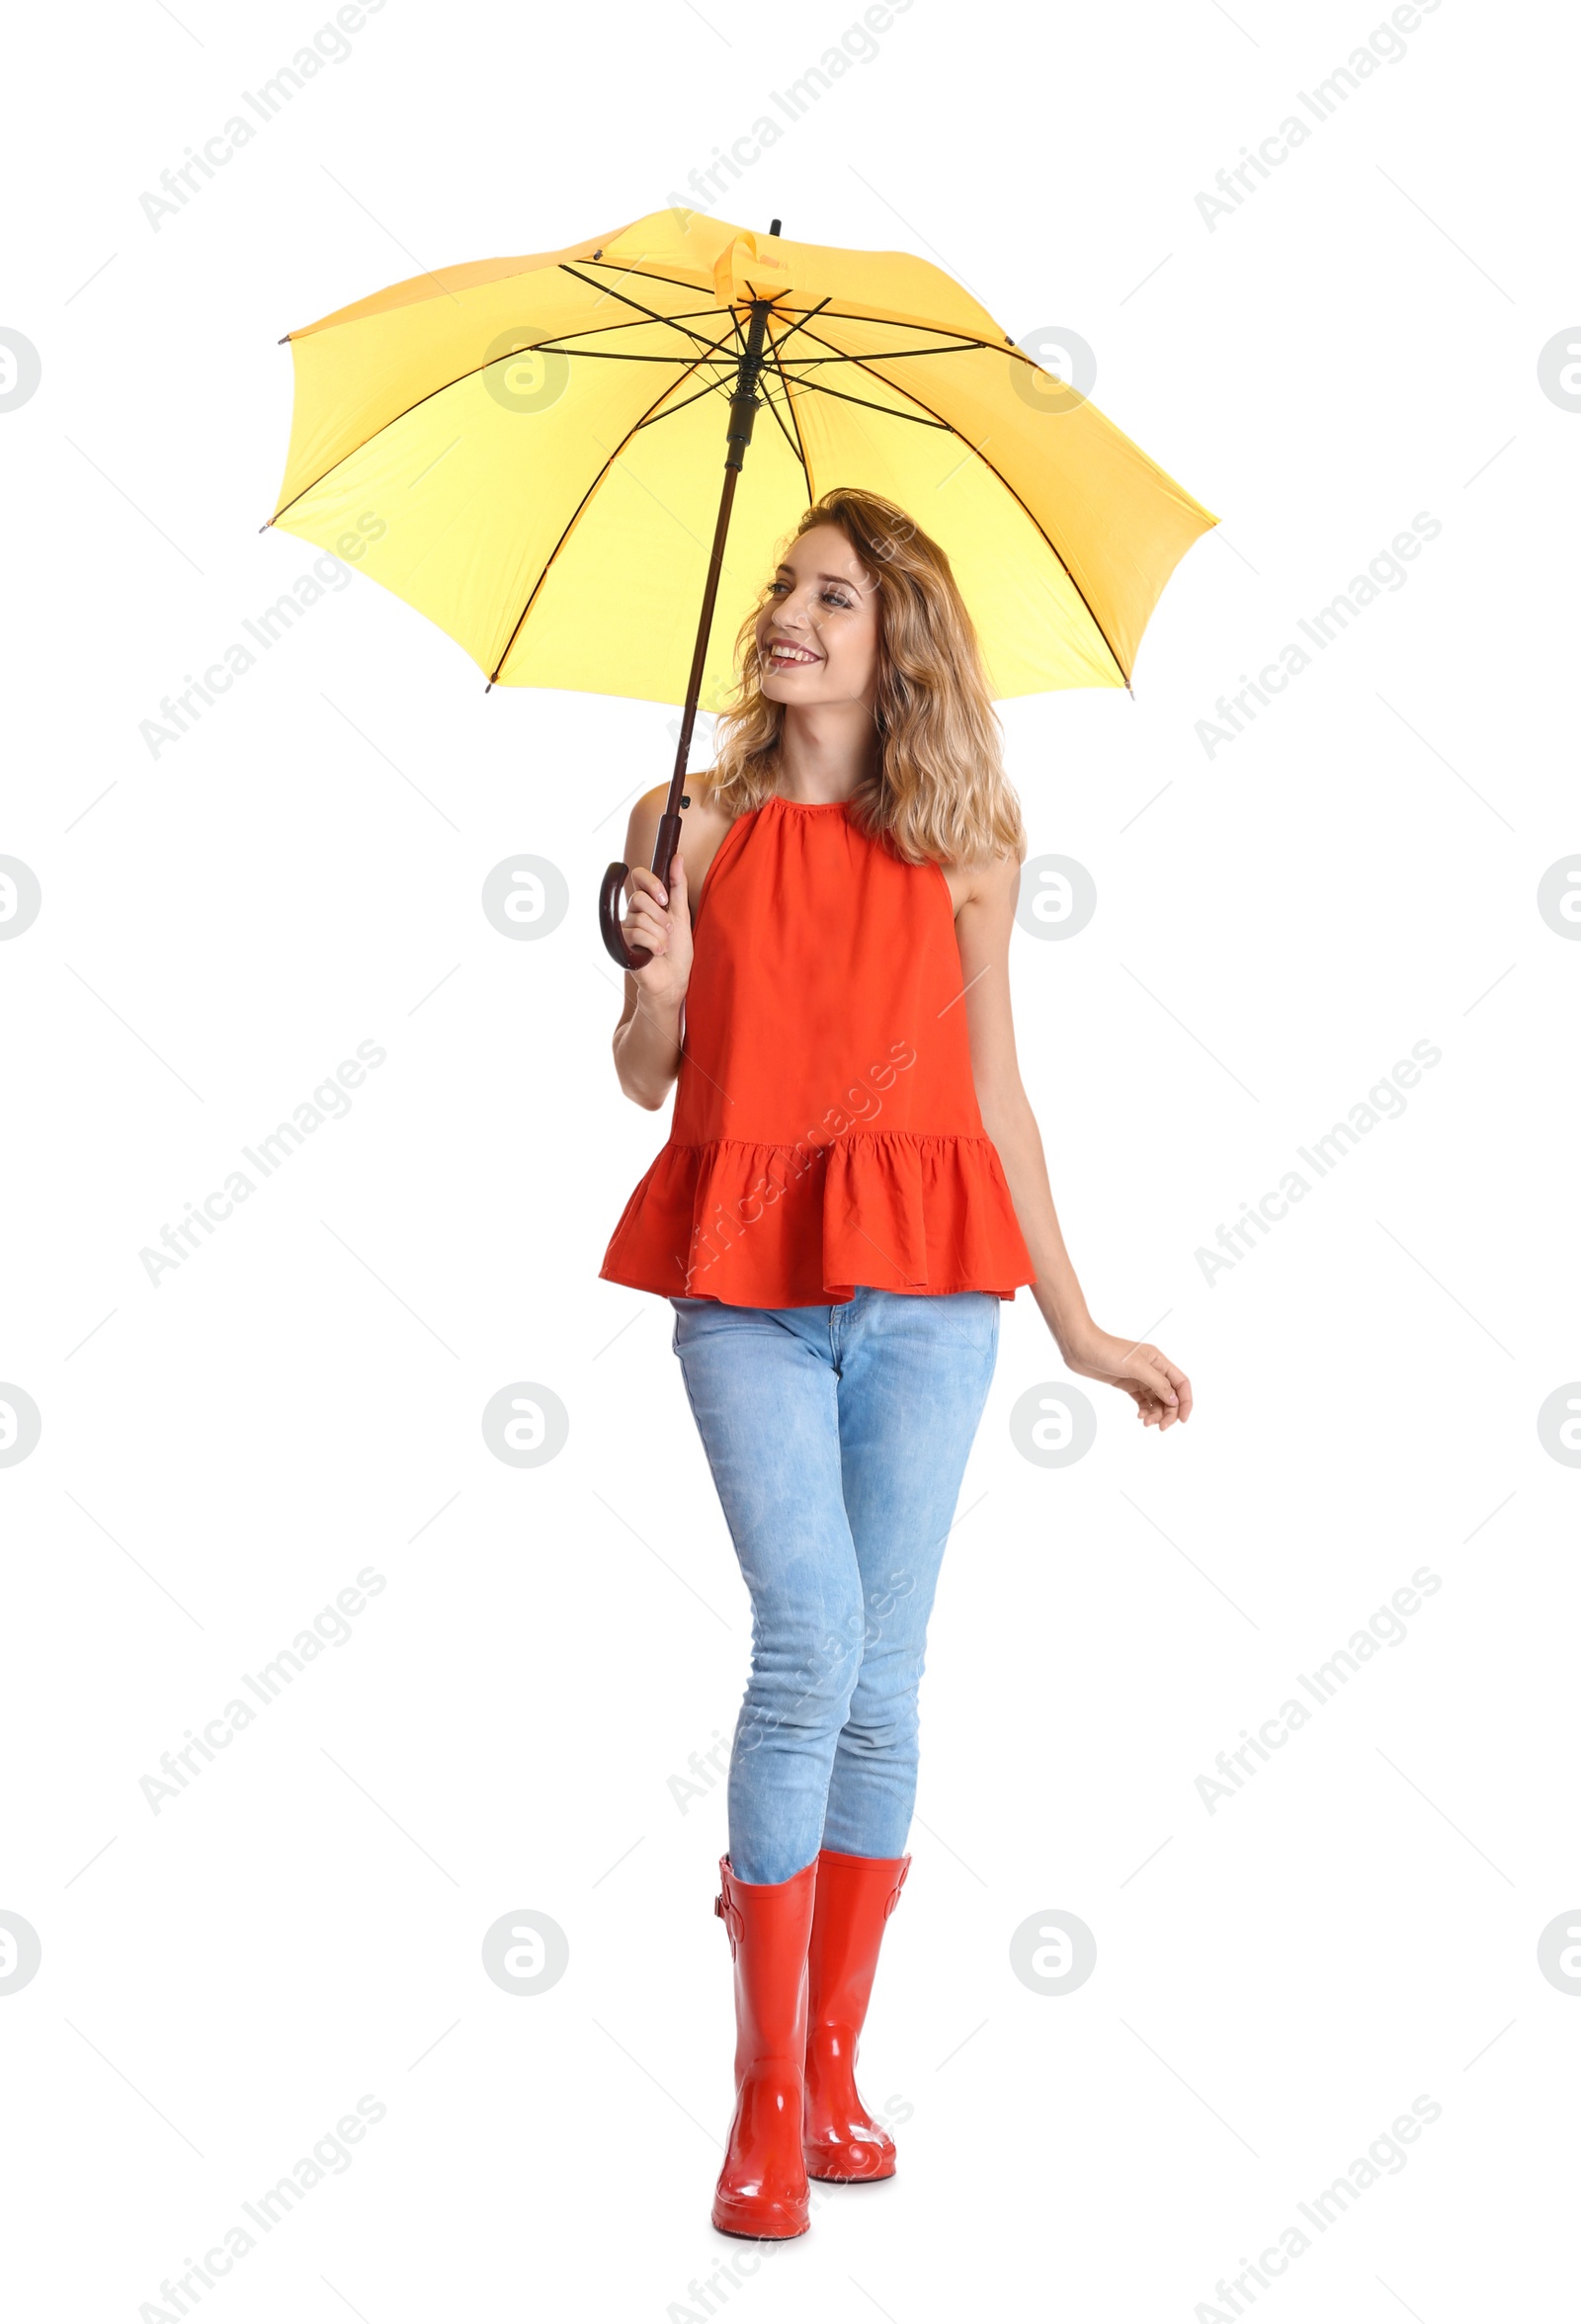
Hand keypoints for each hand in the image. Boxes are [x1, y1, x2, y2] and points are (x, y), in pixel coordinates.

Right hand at [622, 851, 691, 1005]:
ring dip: (660, 935)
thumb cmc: (678, 951)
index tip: (665, 898)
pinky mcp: (620, 945)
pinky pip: (636, 933)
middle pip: (639, 898)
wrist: (674, 980)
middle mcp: (633, 913)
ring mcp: (625, 929)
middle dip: (660, 916)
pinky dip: (653, 944)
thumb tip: (677, 856)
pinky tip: (655, 954)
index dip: (651, 882)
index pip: (639, 876)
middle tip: (668, 930)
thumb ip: (678, 886)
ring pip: (640, 918)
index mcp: (647, 903)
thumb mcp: (681, 914)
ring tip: (663, 947)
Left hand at [1062, 1325, 1192, 1430]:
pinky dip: (1144, 1410)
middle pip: (1170, 1395)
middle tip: (1161, 1427)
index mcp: (1159, 1360)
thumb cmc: (1107, 1351)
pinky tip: (1140, 1416)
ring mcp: (1139, 1377)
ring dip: (1155, 1413)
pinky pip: (1142, 1400)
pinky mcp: (1127, 1384)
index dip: (1185, 1401)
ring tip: (1146, 1422)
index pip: (1181, 1383)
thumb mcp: (1136, 1366)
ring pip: (1156, 1400)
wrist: (1081, 1348)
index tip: (1182, 1419)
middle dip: (1169, 1412)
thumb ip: (1157, 1383)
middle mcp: (1152, 1369)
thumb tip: (1174, 1400)